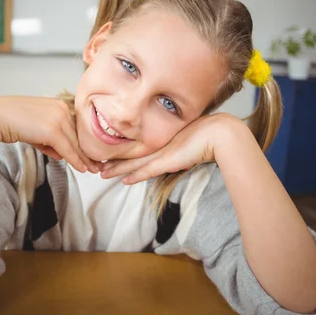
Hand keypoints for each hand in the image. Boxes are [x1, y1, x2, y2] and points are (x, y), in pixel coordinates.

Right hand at [0, 96, 100, 172]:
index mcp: (59, 104)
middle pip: (78, 135)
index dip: (83, 143)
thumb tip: (63, 154)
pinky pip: (68, 149)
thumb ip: (51, 139)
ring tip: (93, 170)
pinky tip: (83, 169)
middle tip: (98, 164)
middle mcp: (62, 108)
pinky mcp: (53, 130)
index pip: (74, 127)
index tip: (91, 154)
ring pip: (75, 144)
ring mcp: (58, 118)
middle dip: (88, 152)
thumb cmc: (12, 121)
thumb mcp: (36, 129)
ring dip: (84, 159)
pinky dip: (76, 160)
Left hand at [100, 113, 237, 183]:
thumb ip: (180, 142)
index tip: (108, 151)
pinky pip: (147, 170)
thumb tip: (176, 146)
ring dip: (117, 168)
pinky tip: (123, 180)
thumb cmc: (210, 134)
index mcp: (161, 136)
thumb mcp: (190, 136)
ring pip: (134, 162)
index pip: (136, 144)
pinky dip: (134, 175)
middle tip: (95, 161)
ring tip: (101, 172)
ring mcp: (162, 152)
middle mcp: (158, 143)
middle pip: (130, 152)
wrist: (220, 134)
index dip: (121, 148)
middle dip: (112, 158)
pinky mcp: (167, 161)